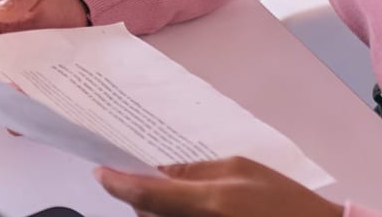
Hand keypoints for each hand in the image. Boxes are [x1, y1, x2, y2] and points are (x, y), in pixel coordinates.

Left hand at [96, 158, 343, 215]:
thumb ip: (195, 171)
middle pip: (145, 213)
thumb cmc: (282, 201)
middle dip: (136, 195)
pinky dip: (169, 216)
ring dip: (152, 209)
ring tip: (161, 191)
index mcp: (206, 203)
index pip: (144, 193)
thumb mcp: (240, 170)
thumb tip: (161, 172)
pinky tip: (181, 206)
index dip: (115, 182)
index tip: (99, 170)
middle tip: (134, 174)